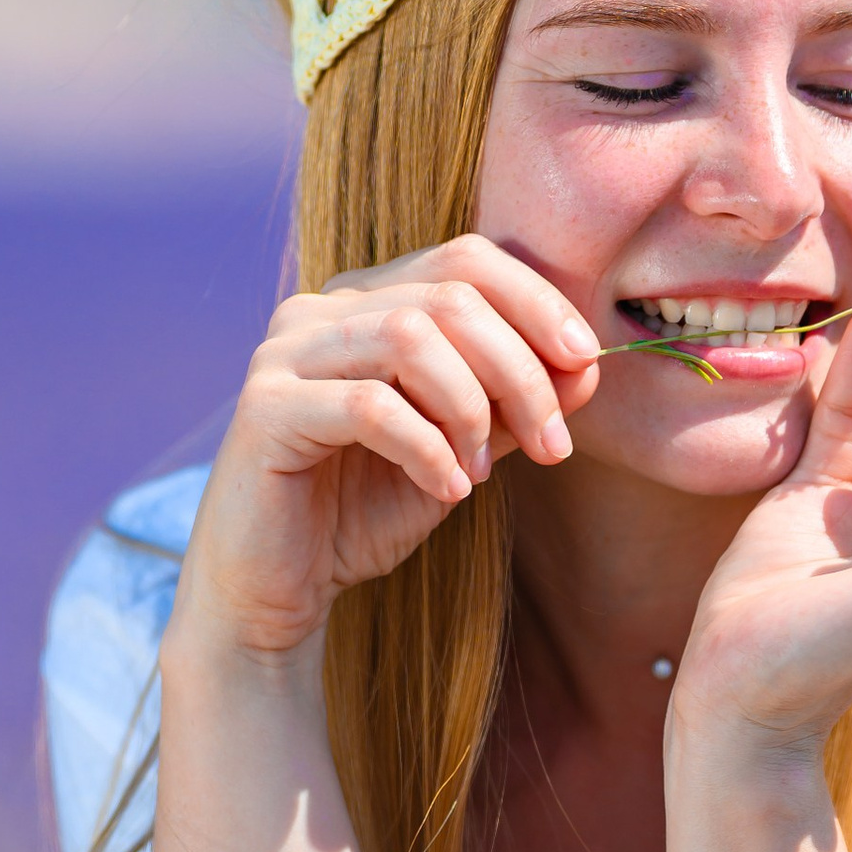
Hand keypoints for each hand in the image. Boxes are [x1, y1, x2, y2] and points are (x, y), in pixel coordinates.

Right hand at [172, 240, 601, 664]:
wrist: (277, 590)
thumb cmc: (361, 514)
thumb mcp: (461, 452)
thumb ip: (512, 405)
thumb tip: (587, 366)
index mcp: (366, 303)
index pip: (465, 261)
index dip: (536, 303)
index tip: (586, 364)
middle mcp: (320, 312)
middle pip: (447, 297)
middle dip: (519, 369)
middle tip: (553, 442)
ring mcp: (284, 354)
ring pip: (407, 337)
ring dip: (470, 407)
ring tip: (483, 472)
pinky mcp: (264, 409)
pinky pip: (369, 407)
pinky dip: (426, 448)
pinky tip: (448, 490)